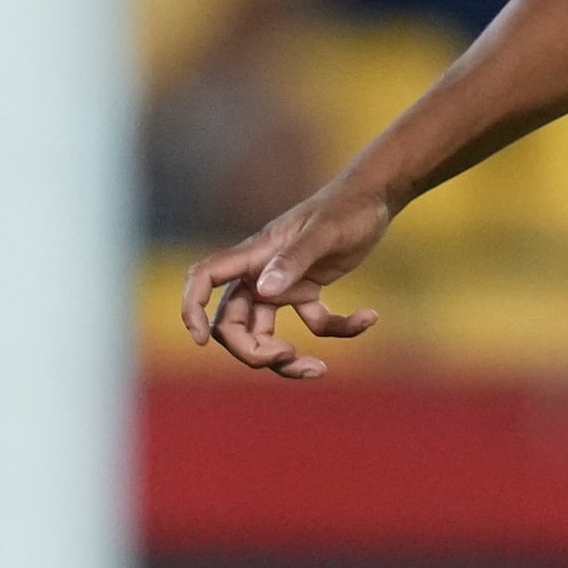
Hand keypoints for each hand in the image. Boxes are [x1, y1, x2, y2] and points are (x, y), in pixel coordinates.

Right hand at [182, 174, 391, 377]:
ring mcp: (283, 284)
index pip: (206, 277)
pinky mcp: (308, 291)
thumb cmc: (346, 208)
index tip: (201, 340)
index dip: (193, 307)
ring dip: (287, 359)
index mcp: (255, 254)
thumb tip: (263, 290)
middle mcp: (261, 272)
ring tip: (318, 368)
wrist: (373, 198)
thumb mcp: (324, 232)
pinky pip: (312, 324)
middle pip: (234, 323)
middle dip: (252, 351)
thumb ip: (294, 259)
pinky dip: (338, 329)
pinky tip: (368, 317)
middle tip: (289, 356)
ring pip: (267, 333)